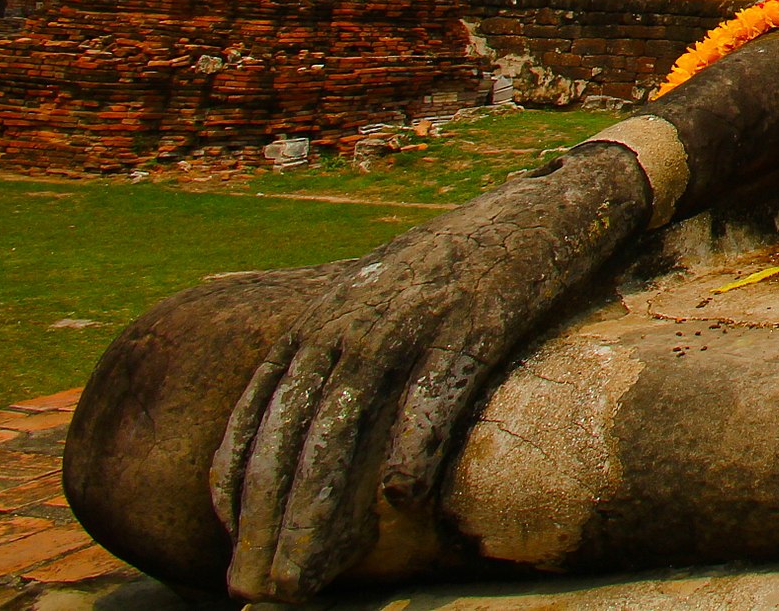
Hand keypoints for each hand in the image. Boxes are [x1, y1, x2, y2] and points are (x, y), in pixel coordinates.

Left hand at [210, 144, 650, 600]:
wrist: (548, 206)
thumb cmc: (468, 267)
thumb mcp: (389, 300)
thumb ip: (351, 356)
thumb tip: (328, 440)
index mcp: (324, 317)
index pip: (258, 412)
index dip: (237, 485)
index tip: (230, 547)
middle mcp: (352, 319)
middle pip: (295, 434)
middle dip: (270, 521)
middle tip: (257, 591)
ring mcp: (412, 319)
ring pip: (347, 428)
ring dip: (320, 511)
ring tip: (308, 576)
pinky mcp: (475, 319)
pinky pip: (435, 393)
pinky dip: (412, 446)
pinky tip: (403, 501)